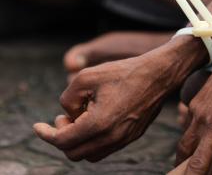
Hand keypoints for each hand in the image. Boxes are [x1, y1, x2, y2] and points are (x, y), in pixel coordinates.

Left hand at [33, 42, 191, 161]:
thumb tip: (68, 113)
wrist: (158, 75)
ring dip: (78, 141)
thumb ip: (67, 98)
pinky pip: (106, 148)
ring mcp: (124, 139)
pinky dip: (94, 140)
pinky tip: (96, 119)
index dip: (45, 134)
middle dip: (62, 137)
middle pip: (74, 153)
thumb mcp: (87, 76)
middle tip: (65, 118)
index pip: (62, 141)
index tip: (37, 127)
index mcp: (99, 123)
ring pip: (90, 155)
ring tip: (81, 118)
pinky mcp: (133, 136)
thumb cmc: (124, 72)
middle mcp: (112, 137)